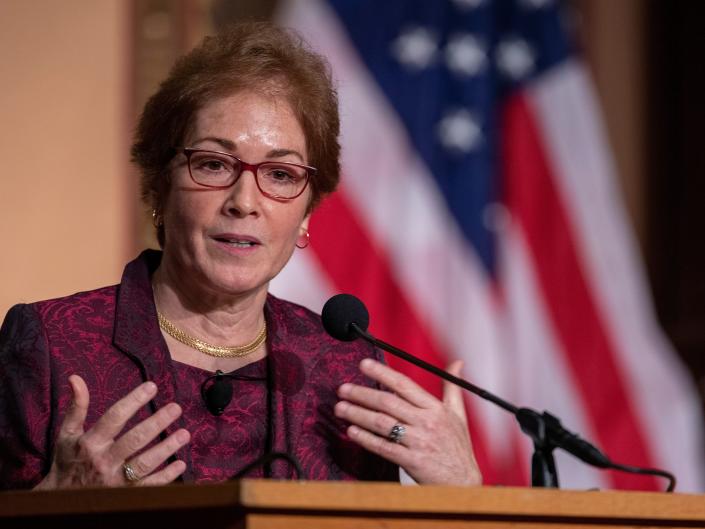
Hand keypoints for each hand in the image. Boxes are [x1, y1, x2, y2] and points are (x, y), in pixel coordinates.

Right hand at [35, 375, 189, 488]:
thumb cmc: (67, 462)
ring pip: (144, 464)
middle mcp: (104, 461)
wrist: (60, 502)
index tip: (152, 386)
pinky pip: (148, 487)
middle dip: (157, 423)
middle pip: (134, 440)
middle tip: (176, 408)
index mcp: (90, 443)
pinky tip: (180, 464)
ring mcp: (115, 481)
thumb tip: (76, 378)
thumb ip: (76, 407)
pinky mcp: (124, 496)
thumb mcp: (67, 434)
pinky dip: (166, 477)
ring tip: (184, 434)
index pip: (115, 417)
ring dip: (166, 449)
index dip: (134, 400)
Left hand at [334, 358, 480, 484]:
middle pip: (388, 403)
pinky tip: (351, 431)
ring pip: (382, 423)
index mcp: (435, 409)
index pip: (404, 385)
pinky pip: (383, 447)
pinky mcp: (412, 461)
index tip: (364, 365)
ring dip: (358, 414)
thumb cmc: (458, 447)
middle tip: (343, 389)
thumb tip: (457, 363)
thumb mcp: (458, 415)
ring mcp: (419, 442)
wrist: (463, 482)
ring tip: (340, 408)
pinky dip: (365, 438)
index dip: (382, 373)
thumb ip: (452, 388)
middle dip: (362, 394)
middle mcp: (427, 422)